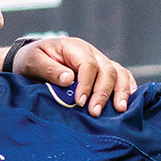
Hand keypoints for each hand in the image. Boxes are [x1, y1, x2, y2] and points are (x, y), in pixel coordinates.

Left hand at [13, 37, 136, 115]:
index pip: (88, 64)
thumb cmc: (31, 60)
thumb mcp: (33, 61)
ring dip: (121, 92)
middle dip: (103, 93)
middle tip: (95, 112)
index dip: (87, 84)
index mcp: (74, 47)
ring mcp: (100, 63)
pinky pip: (122, 78)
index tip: (80, 101)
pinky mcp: (103, 74)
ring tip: (119, 110)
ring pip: (119, 74)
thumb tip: (69, 79)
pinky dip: (127, 89)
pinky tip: (128, 104)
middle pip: (107, 70)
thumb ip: (49, 69)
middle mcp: (92, 54)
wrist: (31, 61)